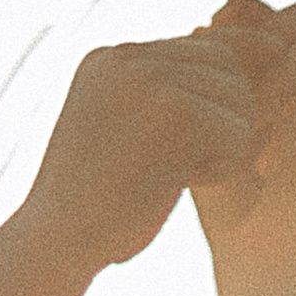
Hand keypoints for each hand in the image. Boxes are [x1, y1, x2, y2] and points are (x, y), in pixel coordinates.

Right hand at [0, 32, 257, 295]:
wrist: (57, 242)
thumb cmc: (96, 203)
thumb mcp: (120, 130)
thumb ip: (160, 96)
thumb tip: (236, 74)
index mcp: (109, 56)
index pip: (198, 53)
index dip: (205, 106)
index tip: (168, 150)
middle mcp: (126, 55)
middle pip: (225, 65)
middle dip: (221, 118)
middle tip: (184, 164)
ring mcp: (150, 79)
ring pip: (238, 96)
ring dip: (223, 144)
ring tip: (180, 174)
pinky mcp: (177, 112)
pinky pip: (239, 131)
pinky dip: (222, 167)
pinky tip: (183, 184)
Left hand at [193, 0, 295, 295]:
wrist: (247, 268)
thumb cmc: (223, 195)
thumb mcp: (210, 121)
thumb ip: (219, 67)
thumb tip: (226, 5)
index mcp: (291, 77)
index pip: (283, 18)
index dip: (247, 27)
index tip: (204, 48)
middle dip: (255, 54)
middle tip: (220, 99)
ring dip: (269, 87)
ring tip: (238, 133)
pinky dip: (292, 135)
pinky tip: (262, 165)